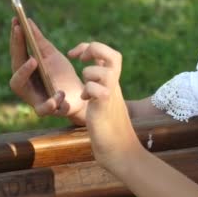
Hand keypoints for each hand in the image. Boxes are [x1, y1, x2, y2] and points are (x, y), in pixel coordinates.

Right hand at [9, 18, 85, 123]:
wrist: (78, 95)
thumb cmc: (61, 74)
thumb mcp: (51, 55)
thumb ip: (39, 41)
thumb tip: (27, 21)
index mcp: (25, 69)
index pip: (17, 51)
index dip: (16, 37)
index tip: (16, 21)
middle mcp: (23, 83)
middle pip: (15, 68)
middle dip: (18, 51)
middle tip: (22, 36)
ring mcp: (32, 97)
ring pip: (20, 87)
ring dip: (25, 72)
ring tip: (34, 60)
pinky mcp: (46, 110)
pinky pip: (44, 108)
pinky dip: (51, 102)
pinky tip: (59, 94)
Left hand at [68, 42, 140, 169]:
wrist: (120, 149)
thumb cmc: (110, 128)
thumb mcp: (105, 100)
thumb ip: (101, 86)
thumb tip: (93, 80)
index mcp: (113, 81)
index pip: (109, 53)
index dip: (91, 47)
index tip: (77, 55)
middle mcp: (114, 85)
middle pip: (112, 54)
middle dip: (93, 49)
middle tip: (80, 59)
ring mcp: (111, 95)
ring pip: (102, 70)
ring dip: (88, 75)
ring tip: (85, 91)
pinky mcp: (104, 106)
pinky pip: (96, 89)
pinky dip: (88, 91)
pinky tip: (85, 100)